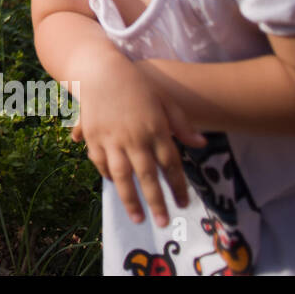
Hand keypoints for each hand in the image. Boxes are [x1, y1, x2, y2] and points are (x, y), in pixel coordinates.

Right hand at [69, 50, 205, 226]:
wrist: (100, 70)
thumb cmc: (137, 84)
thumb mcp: (165, 100)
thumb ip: (182, 124)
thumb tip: (201, 145)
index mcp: (156, 128)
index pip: (171, 164)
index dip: (178, 186)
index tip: (184, 204)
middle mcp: (134, 137)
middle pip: (148, 176)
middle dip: (157, 202)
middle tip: (164, 223)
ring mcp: (111, 138)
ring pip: (122, 175)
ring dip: (130, 199)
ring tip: (138, 218)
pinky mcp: (94, 136)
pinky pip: (101, 162)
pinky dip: (108, 176)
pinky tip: (116, 185)